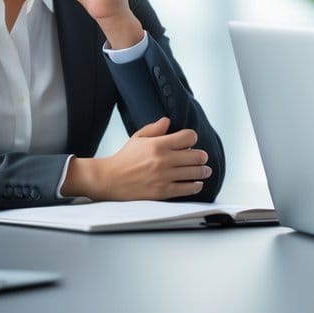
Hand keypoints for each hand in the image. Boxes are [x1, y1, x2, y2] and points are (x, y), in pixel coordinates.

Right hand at [64, 118, 210, 200]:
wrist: (109, 179)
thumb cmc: (124, 158)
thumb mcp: (137, 138)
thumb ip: (154, 129)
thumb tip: (168, 121)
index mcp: (158, 144)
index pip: (189, 137)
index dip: (192, 138)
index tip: (190, 142)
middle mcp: (163, 160)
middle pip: (196, 155)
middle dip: (201, 156)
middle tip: (201, 158)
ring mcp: (164, 176)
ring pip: (195, 172)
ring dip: (203, 171)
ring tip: (204, 170)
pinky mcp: (162, 191)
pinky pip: (187, 188)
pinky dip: (195, 185)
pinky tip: (196, 183)